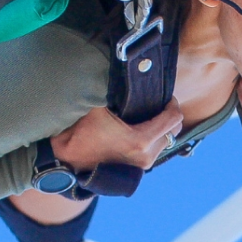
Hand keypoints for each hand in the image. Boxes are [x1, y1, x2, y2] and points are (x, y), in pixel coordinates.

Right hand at [49, 100, 183, 172]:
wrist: (67, 159)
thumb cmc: (81, 131)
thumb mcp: (98, 106)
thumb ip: (117, 91)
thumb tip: (129, 72)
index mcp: (140, 140)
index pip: (173, 119)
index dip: (171, 104)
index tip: (164, 96)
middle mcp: (146, 155)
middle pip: (174, 131)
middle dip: (169, 116)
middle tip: (159, 104)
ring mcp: (143, 164)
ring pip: (167, 141)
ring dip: (163, 128)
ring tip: (150, 116)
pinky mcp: (138, 169)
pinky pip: (156, 150)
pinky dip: (155, 138)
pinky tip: (143, 128)